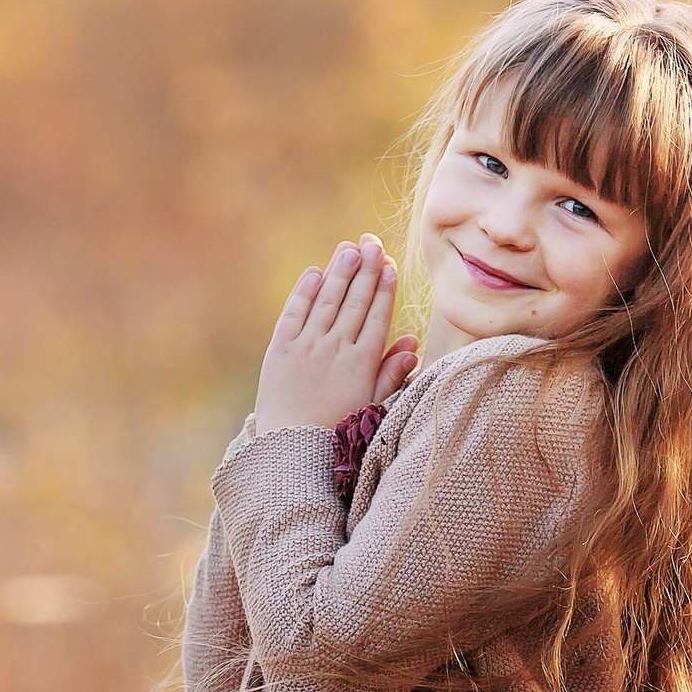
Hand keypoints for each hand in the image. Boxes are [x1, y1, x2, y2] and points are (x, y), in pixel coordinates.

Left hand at [254, 235, 418, 432]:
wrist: (290, 449)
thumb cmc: (334, 431)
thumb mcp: (370, 405)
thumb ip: (391, 373)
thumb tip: (412, 342)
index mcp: (361, 364)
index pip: (377, 317)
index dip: (384, 289)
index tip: (390, 265)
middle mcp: (335, 350)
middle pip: (355, 302)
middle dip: (366, 270)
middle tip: (373, 243)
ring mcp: (306, 347)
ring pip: (327, 301)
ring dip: (339, 272)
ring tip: (349, 248)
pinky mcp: (279, 349)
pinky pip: (294, 313)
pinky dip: (305, 291)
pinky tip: (315, 273)